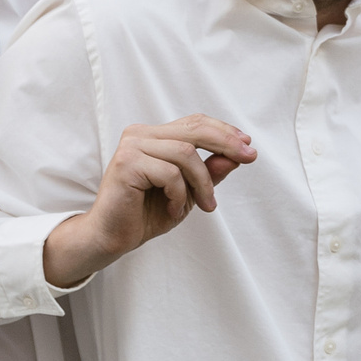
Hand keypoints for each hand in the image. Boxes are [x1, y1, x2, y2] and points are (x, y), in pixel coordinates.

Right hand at [42, 115, 253, 288]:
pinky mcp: (127, 163)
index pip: (194, 123)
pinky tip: (172, 208)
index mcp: (153, 136)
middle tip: (248, 158)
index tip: (248, 146)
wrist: (112, 237)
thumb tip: (235, 155)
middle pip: (194, 129)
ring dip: (202, 182)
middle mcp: (140, 134)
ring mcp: (132, 146)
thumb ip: (208, 172)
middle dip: (226, 143)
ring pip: (186, 153)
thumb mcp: (188, 192)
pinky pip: (170, 173)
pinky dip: (179, 194)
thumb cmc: (145, 214)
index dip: (224, 131)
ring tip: (204, 205)